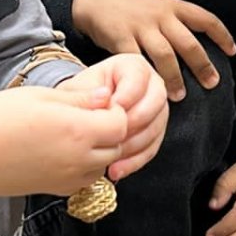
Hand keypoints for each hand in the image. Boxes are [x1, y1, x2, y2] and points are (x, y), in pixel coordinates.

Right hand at [0, 83, 127, 209]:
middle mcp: (79, 159)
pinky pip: (84, 179)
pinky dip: (83, 166)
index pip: (121, 123)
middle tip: (88, 115)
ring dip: (99, 150)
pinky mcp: (55, 191)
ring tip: (72, 133)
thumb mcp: (40, 96)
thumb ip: (79, 99)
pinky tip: (61, 151)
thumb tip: (106, 96)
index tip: (98, 102)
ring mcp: (68, 179)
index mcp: (78, 130)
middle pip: (117, 146)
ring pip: (103, 165)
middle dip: (110, 130)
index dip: (115, 110)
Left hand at [55, 54, 167, 179]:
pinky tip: (118, 169)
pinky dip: (135, 161)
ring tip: (111, 157)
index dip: (126, 96)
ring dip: (134, 146)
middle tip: (113, 136)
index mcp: (132, 66)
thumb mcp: (78, 90)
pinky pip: (152, 147)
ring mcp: (156, 109)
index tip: (110, 110)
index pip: (138, 79)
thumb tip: (103, 100)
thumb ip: (89, 93)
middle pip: (156, 102)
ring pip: (156, 127)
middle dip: (134, 123)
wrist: (81, 113)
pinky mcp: (155, 131)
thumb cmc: (80, 97)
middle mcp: (151, 84)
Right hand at [72, 0, 234, 103]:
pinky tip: (149, 88)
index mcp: (173, 5)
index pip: (205, 19)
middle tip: (212, 83)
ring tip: (179, 95)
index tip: (233, 51)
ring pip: (165, 55)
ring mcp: (141, 26)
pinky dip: (145, 76)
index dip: (222, 35)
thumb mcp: (156, 4)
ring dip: (175, 78)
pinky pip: (137, 61)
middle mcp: (160, 15)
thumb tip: (196, 46)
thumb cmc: (128, 6)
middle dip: (202, 65)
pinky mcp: (121, 38)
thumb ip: (174, 21)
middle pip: (188, 43)